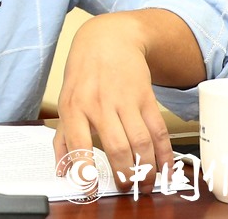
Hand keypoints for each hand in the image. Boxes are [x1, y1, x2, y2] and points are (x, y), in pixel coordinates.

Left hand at [52, 12, 181, 194]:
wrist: (108, 39)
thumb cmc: (84, 74)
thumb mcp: (66, 101)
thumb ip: (63, 138)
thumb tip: (63, 172)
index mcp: (74, 107)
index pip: (78, 143)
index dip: (85, 170)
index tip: (91, 189)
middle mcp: (99, 103)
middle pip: (117, 147)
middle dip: (125, 175)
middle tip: (128, 189)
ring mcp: (124, 100)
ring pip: (141, 142)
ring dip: (146, 169)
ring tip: (145, 183)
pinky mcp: (146, 97)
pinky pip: (159, 131)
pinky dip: (164, 154)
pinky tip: (165, 168)